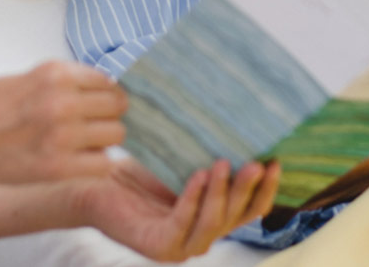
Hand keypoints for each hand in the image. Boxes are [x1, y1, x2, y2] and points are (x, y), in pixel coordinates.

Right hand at [0, 61, 127, 186]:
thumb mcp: (26, 77)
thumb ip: (62, 80)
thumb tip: (100, 84)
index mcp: (54, 74)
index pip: (107, 80)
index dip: (107, 92)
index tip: (102, 102)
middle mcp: (62, 101)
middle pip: (117, 106)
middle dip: (109, 114)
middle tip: (96, 123)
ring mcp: (62, 135)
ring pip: (116, 134)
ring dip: (105, 139)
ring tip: (87, 142)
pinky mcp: (58, 167)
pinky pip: (103, 164)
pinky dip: (97, 164)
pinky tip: (81, 161)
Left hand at [78, 159, 280, 260]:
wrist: (92, 181)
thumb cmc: (138, 169)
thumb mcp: (184, 161)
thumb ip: (213, 156)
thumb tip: (248, 122)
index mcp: (211, 219)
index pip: (251, 210)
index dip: (266, 189)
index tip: (277, 161)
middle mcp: (200, 237)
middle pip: (236, 217)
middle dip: (248, 189)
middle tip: (257, 162)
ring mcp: (179, 247)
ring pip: (213, 223)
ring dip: (222, 193)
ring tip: (223, 163)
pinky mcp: (157, 246)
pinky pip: (182, 223)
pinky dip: (192, 199)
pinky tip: (196, 175)